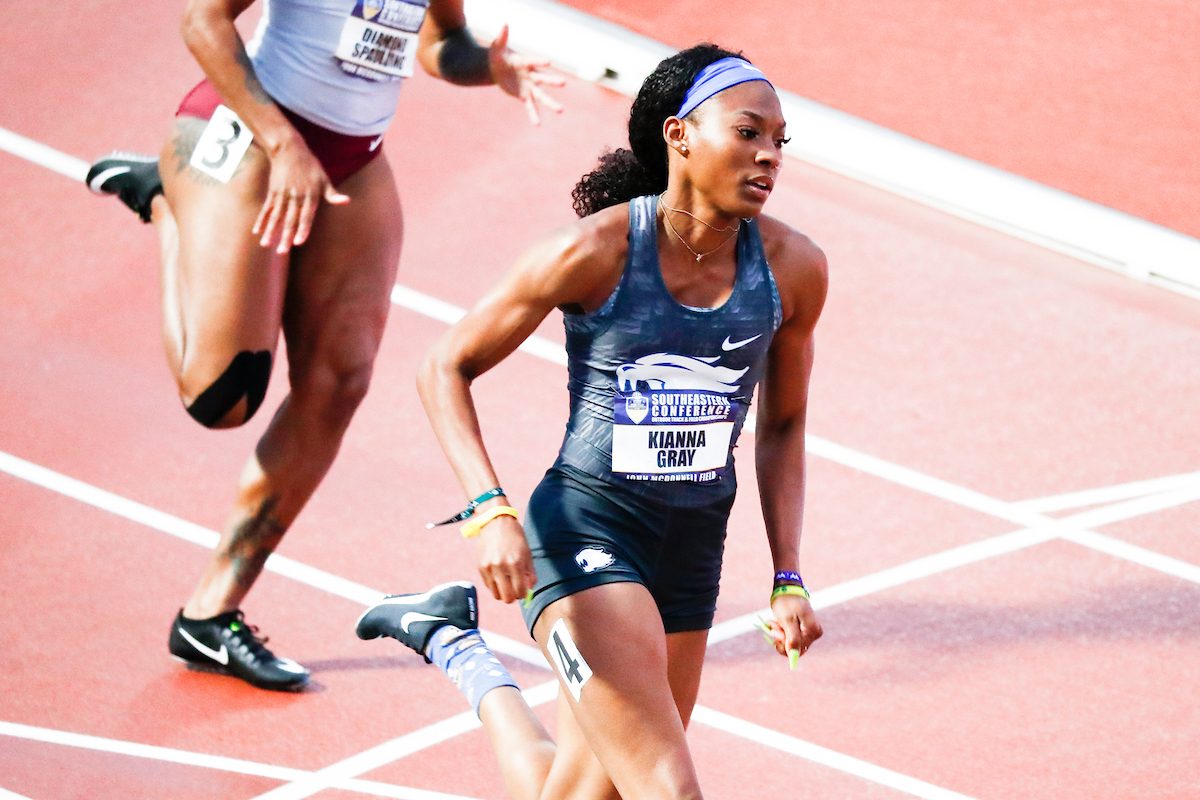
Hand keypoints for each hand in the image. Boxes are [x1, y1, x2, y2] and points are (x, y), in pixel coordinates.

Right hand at [252, 137, 348, 252]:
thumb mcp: (324, 178)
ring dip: (270, 231)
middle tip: (281, 251)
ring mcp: (282, 194)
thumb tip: (347, 201)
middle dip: (284, 236)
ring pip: (275, 216)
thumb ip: (332, 194)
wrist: (289, 149)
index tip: (297, 242)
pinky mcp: (273, 191)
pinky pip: (266, 208)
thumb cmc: (310, 166)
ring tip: (265, 245)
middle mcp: (295, 197)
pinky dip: (261, 220)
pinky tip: (257, 231)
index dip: (302, 229)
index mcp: (309, 196)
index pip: (306, 216)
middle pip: (289, 220)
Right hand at [474, 515, 537, 602]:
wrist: (496, 522)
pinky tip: (498, 576)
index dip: (523, 595)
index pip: (520, 591)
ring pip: (496, 594)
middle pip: (507, 597)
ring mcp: (489, 567)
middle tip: (514, 592)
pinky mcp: (480, 566)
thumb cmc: (514, 537)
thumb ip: (529, 572)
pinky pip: (488, 585)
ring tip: (506, 585)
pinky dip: (494, 585)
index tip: (523, 592)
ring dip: (502, 593)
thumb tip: (530, 588)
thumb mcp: (526, 553)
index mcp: (515, 563)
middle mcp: (501, 566)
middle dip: (513, 597)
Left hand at [486, 25, 564, 125]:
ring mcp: (529, 86)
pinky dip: (534, 115)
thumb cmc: (498, 56)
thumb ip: (501, 38)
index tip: (549, 61)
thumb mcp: (497, 48)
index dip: (540, 60)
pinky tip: (538, 124)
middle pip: (543, 78)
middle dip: (552, 81)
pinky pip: (530, 106)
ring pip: (541, 96)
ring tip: (561, 111)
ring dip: (551, 103)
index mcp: (525, 62)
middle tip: (563, 84)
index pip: (533, 61)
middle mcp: (531, 75)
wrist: (498, 69)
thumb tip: (504, 24)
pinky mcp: (524, 96)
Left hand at [763, 592, 821, 667]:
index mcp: (812, 631)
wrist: (787, 587)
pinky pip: (791, 637)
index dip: (783, 644)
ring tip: (773, 621)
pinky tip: (777, 622)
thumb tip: (794, 656)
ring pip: (791, 643)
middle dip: (780, 638)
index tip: (774, 631)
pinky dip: (781, 632)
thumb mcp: (787, 621)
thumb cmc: (787, 602)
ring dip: (779, 634)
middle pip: (794, 647)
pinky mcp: (803, 629)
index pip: (796, 651)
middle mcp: (814, 633)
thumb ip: (793, 640)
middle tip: (772, 624)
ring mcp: (809, 631)